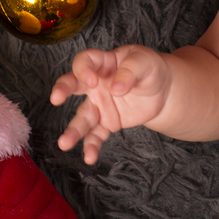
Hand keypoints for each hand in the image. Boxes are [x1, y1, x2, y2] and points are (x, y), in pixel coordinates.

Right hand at [50, 45, 170, 164]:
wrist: (163, 91)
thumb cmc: (150, 69)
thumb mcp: (145, 62)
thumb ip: (130, 71)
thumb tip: (116, 88)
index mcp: (103, 63)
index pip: (85, 61)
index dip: (84, 69)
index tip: (91, 81)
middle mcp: (96, 85)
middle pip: (73, 85)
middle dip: (62, 90)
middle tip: (55, 99)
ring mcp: (100, 105)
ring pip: (82, 117)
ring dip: (73, 131)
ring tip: (64, 144)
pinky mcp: (107, 122)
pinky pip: (96, 135)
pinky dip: (92, 146)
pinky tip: (90, 157)